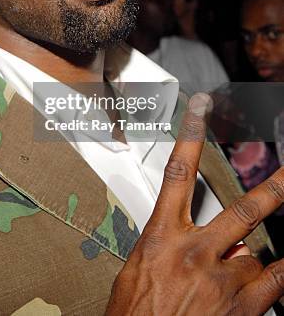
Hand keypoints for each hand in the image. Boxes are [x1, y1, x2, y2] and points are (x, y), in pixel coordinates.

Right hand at [106, 93, 283, 314]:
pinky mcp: (241, 309)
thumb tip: (196, 237)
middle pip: (244, 209)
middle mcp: (195, 253)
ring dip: (248, 261)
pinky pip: (276, 282)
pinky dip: (280, 273)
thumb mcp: (137, 268)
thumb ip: (168, 243)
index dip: (191, 135)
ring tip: (228, 279)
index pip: (179, 172)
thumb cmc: (134, 314)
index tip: (201, 109)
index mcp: (162, 237)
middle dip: (276, 188)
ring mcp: (221, 281)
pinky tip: (280, 268)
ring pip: (256, 254)